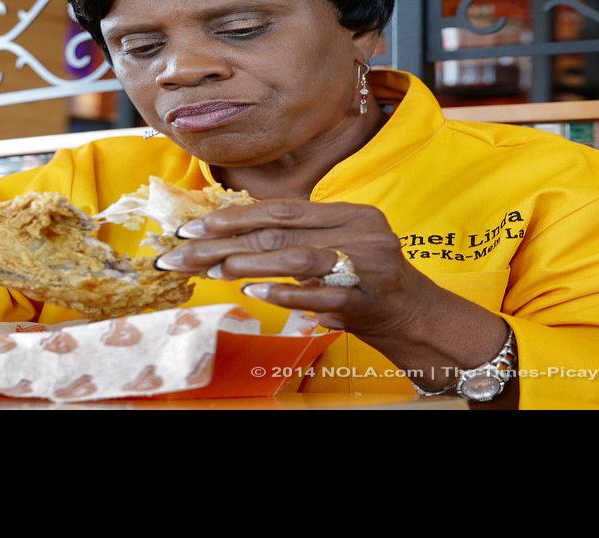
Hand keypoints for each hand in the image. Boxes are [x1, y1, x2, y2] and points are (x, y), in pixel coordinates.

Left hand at [155, 200, 508, 392]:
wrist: (417, 315)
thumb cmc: (364, 281)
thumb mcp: (334, 249)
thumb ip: (295, 238)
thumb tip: (227, 238)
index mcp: (348, 213)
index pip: (281, 209)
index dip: (232, 216)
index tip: (190, 227)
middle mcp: (359, 230)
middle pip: (280, 230)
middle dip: (224, 241)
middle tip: (181, 252)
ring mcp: (366, 264)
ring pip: (299, 257)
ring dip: (250, 262)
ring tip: (211, 267)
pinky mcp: (369, 298)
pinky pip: (322, 295)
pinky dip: (287, 293)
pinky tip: (255, 292)